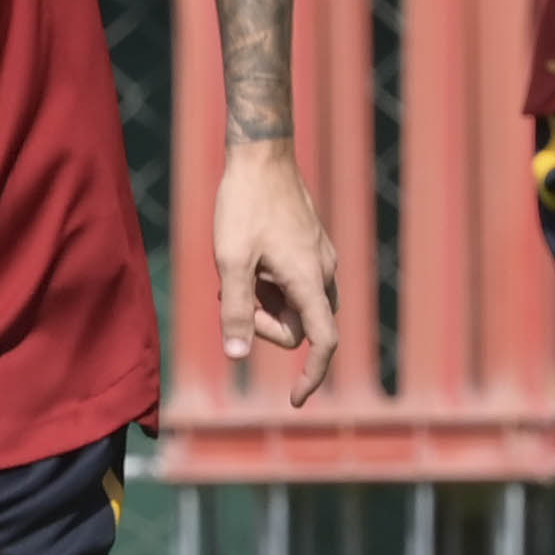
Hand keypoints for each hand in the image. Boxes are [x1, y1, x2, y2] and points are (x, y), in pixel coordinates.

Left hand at [212, 137, 341, 403]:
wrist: (261, 155)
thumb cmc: (244, 206)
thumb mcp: (231, 261)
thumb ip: (237, 310)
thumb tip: (237, 356)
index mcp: (310, 280)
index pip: (323, 342)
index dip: (312, 375)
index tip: (295, 399)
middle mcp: (324, 272)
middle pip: (300, 325)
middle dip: (265, 323)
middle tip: (231, 296)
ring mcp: (319, 257)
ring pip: (295, 303)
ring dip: (265, 301)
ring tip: (236, 270)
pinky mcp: (310, 245)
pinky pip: (293, 282)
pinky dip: (270, 283)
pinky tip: (247, 258)